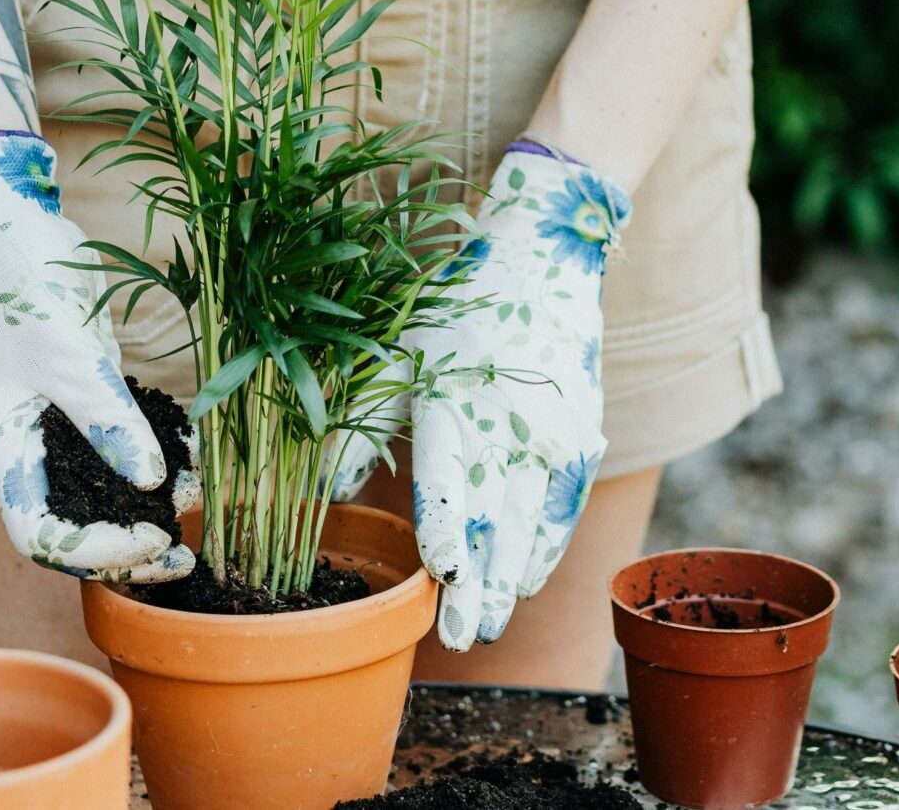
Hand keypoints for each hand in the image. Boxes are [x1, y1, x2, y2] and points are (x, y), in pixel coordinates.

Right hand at [0, 131, 197, 581]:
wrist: (14, 222)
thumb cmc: (25, 284)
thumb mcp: (70, 355)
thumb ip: (108, 421)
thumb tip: (150, 484)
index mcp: (6, 446)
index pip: (39, 535)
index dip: (95, 551)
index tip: (152, 536)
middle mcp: (30, 447)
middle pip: (72, 527)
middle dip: (127, 549)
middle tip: (183, 554)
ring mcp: (57, 424)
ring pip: (101, 494)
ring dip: (147, 508)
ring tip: (197, 507)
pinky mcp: (87, 397)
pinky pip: (121, 448)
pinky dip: (155, 462)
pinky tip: (194, 463)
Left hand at [400, 145, 628, 649]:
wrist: (547, 264)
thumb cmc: (455, 314)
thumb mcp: (394, 354)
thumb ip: (358, 425)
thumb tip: (317, 491)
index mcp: (455, 396)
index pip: (453, 471)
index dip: (448, 522)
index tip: (442, 570)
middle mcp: (509, 421)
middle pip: (495, 515)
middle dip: (481, 581)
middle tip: (462, 635)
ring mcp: (553, 435)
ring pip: (531, 523)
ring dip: (511, 580)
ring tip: (487, 627)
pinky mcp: (581, 442)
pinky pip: (563, 510)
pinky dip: (545, 550)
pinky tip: (525, 584)